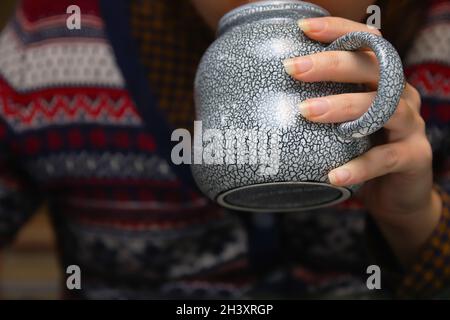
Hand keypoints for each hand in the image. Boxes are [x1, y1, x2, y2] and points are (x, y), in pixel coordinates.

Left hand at [283, 17, 441, 264]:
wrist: (398, 190)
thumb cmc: (362, 149)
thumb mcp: (342, 123)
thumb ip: (319, 107)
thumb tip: (261, 103)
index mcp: (381, 80)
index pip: (366, 44)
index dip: (338, 31)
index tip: (303, 29)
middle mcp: (400, 94)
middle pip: (372, 68)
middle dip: (331, 64)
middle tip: (293, 68)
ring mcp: (410, 125)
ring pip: (383, 108)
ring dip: (343, 107)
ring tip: (306, 112)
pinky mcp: (413, 156)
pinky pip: (385, 159)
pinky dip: (358, 166)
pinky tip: (332, 175)